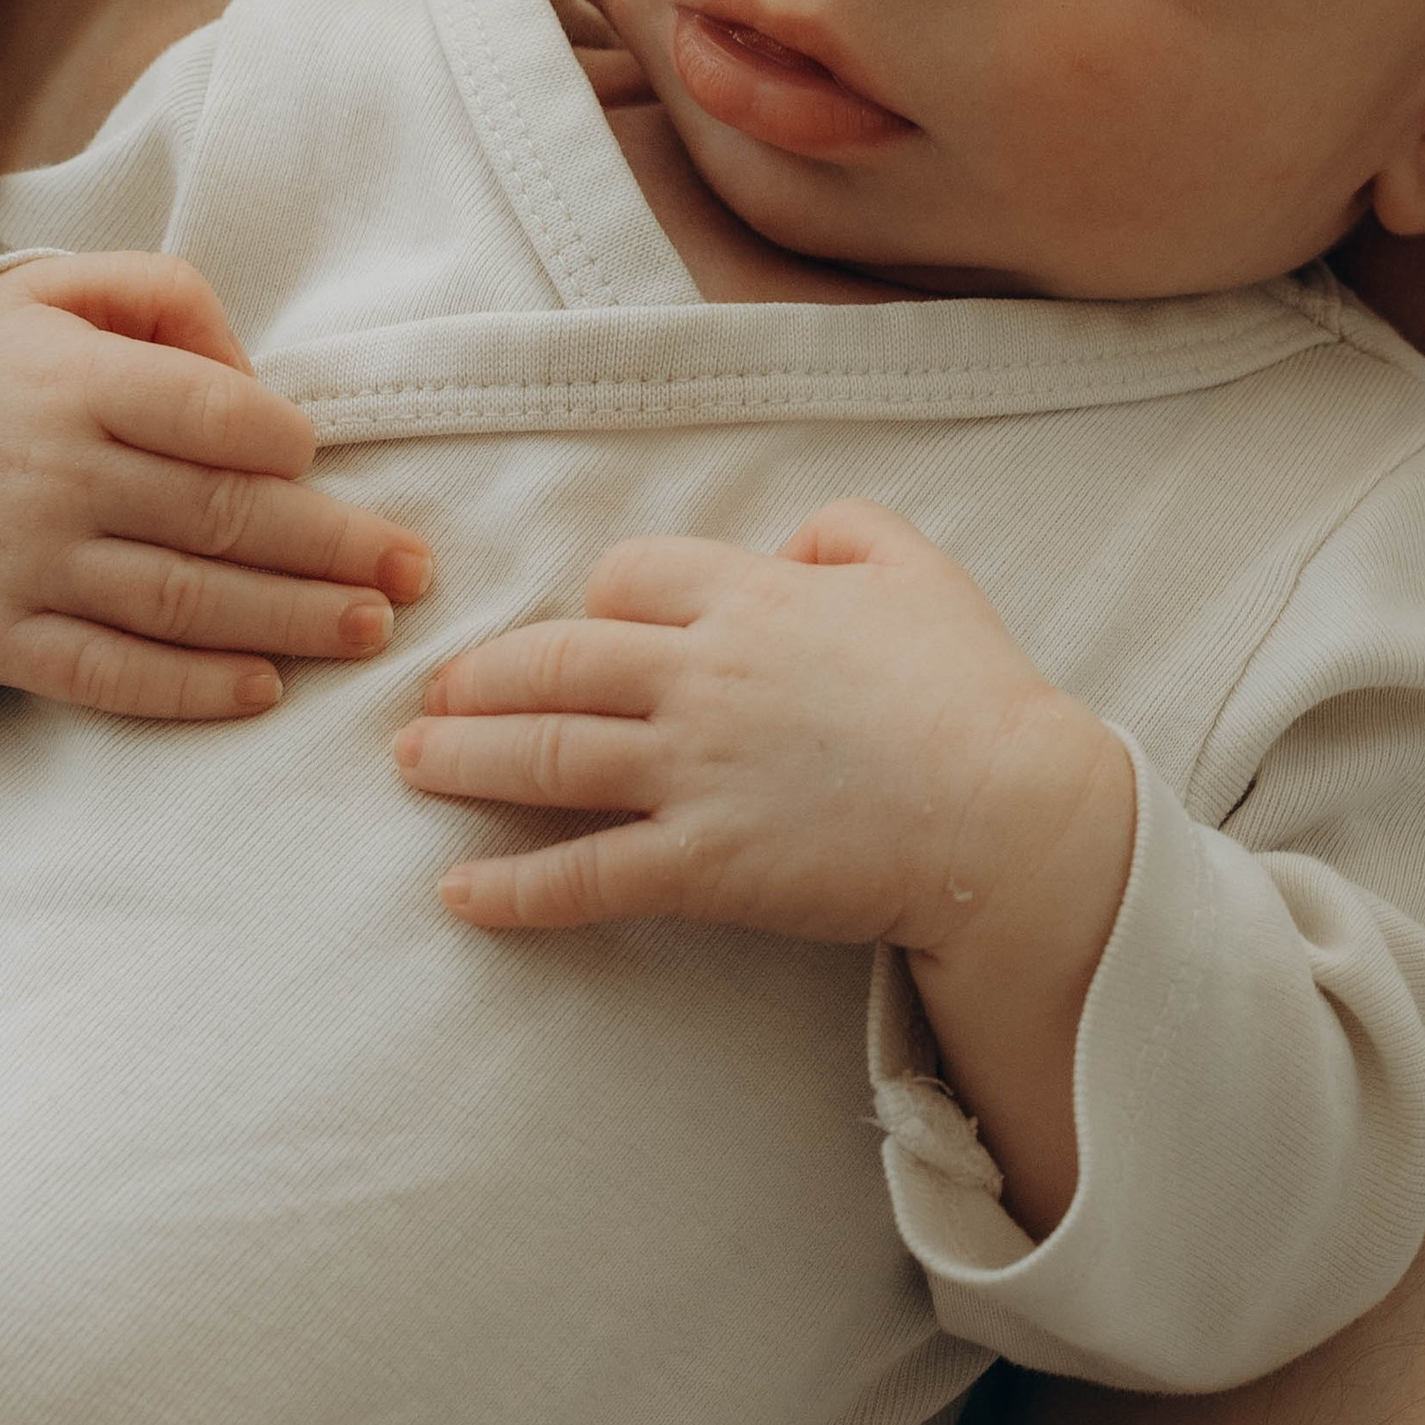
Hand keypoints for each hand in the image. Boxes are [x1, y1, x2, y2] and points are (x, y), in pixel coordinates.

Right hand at [0, 255, 429, 719]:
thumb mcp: (47, 286)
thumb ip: (163, 297)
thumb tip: (257, 380)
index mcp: (73, 381)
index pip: (214, 416)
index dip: (288, 444)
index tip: (325, 460)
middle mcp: (54, 477)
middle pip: (223, 518)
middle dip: (335, 548)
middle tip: (414, 571)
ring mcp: (27, 568)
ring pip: (185, 601)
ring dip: (292, 620)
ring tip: (371, 627)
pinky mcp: (4, 640)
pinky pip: (114, 674)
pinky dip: (194, 687)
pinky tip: (264, 688)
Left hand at [394, 499, 1133, 1223]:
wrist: (1012, 818)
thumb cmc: (975, 696)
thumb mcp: (920, 571)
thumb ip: (847, 530)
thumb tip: (786, 544)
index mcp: (751, 599)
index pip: (626, 578)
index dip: (587, 603)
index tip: (570, 632)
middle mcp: (704, 675)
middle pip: (556, 660)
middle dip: (481, 677)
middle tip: (434, 696)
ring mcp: (696, 771)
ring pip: (548, 754)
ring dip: (465, 758)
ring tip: (412, 765)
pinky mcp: (704, 865)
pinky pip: (586, 874)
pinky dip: (514, 888)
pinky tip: (459, 894)